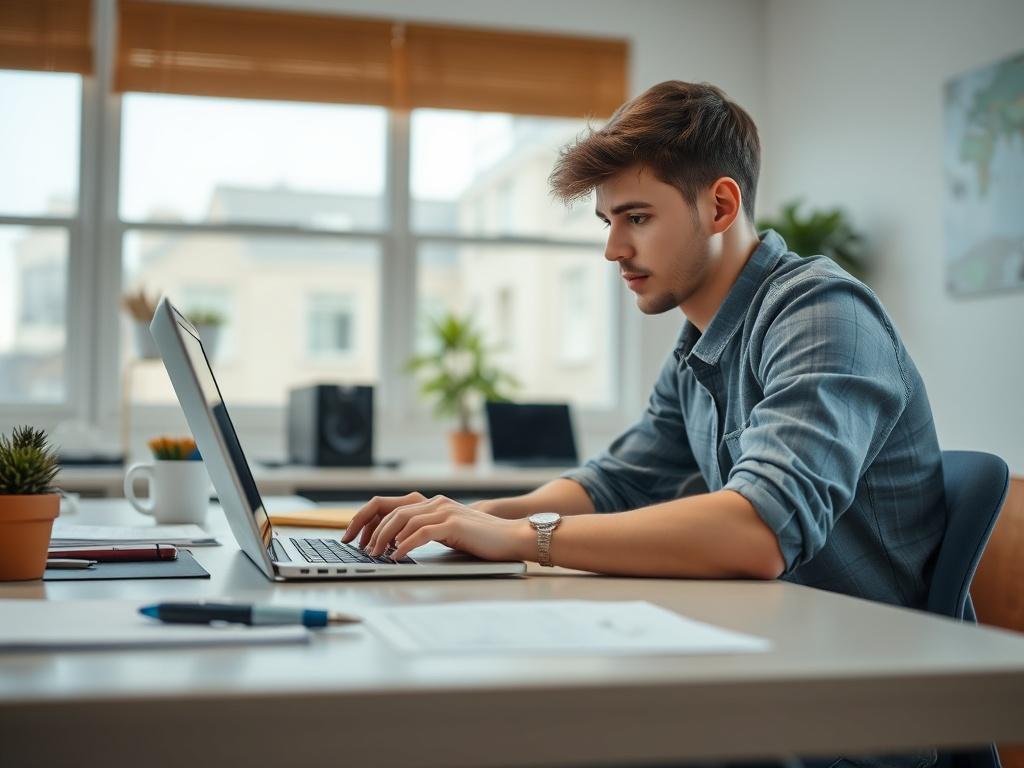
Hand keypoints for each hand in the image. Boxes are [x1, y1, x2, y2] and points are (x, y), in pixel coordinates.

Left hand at [345, 493, 532, 561]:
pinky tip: (396, 557)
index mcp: (432, 503)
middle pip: (389, 509)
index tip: (352, 535)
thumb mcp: (448, 533)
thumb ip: (426, 532)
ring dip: (383, 539)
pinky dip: (404, 545)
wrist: (512, 537)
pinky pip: (420, 533)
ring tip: (375, 555)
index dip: (365, 518)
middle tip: (357, 547)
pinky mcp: (453, 524)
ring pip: (402, 520)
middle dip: (367, 528)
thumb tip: (394, 546)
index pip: (388, 504)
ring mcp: (444, 511)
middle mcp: (435, 502)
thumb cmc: (482, 540)